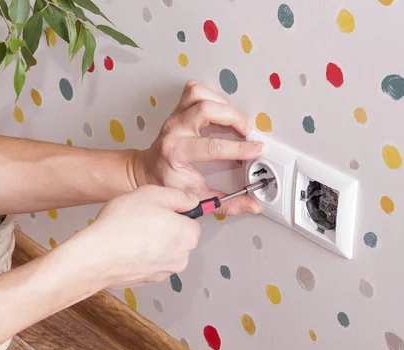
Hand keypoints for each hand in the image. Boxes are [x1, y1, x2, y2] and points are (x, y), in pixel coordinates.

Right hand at [54, 185, 200, 289]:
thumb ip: (179, 196)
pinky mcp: (147, 281)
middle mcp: (181, 258)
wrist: (97, 256)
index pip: (191, 220)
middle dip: (164, 228)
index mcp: (188, 236)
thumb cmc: (123, 224)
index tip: (158, 209)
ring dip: (152, 242)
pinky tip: (125, 247)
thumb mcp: (153, 194)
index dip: (174, 212)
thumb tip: (191, 200)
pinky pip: (148, 263)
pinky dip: (140, 256)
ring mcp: (164, 272)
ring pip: (163, 251)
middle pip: (178, 237)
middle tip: (142, 218)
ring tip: (130, 232)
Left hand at [134, 80, 264, 216]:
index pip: (213, 146)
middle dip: (233, 119)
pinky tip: (219, 109)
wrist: (146, 171)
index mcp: (177, 153)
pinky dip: (211, 95)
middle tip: (246, 132)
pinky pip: (194, 90)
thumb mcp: (198, 198)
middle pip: (206, 110)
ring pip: (199, 94)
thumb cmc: (169, 182)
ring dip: (222, 104)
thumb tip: (252, 204)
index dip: (239, 148)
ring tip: (233, 119)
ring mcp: (175, 117)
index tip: (256, 150)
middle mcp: (174, 131)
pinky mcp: (178, 109)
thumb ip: (227, 203)